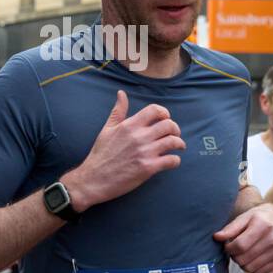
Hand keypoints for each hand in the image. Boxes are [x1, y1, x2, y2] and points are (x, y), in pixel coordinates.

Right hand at [65, 91, 184, 211]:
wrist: (93, 179)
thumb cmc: (100, 154)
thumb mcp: (106, 129)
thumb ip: (118, 111)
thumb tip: (121, 93)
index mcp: (129, 126)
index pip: (155, 110)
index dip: (164, 113)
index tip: (165, 119)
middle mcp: (138, 137)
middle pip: (169, 125)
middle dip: (175, 129)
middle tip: (174, 135)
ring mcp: (145, 152)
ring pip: (174, 142)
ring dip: (179, 144)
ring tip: (177, 147)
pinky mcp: (148, 168)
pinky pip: (172, 160)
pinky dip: (175, 160)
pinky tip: (170, 161)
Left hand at [215, 203, 272, 272]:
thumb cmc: (256, 219)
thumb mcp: (242, 218)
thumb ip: (229, 229)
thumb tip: (217, 237)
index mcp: (263, 226)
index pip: (240, 246)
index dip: (229, 248)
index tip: (227, 246)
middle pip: (243, 259)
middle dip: (234, 256)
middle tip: (235, 250)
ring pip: (250, 268)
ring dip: (242, 263)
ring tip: (244, 253)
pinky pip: (259, 272)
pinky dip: (252, 268)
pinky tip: (252, 258)